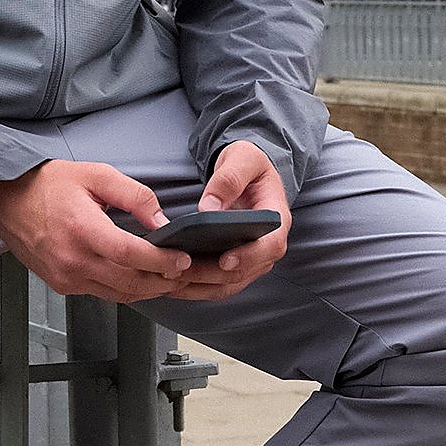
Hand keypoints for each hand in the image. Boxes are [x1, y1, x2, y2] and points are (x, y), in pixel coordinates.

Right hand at [0, 159, 194, 305]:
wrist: (5, 202)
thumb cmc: (47, 185)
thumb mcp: (94, 174)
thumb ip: (133, 194)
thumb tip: (161, 219)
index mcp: (81, 230)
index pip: (130, 255)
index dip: (161, 261)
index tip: (184, 259)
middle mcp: (73, 261)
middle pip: (131, 283)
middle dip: (166, 281)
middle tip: (191, 274)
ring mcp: (67, 278)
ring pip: (121, 295)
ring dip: (151, 290)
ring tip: (176, 280)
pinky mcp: (64, 286)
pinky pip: (105, 294)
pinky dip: (130, 291)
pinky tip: (147, 281)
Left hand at [164, 140, 290, 302]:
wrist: (248, 172)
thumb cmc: (249, 164)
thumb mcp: (243, 158)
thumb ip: (228, 179)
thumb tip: (208, 209)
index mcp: (277, 219)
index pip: (270, 245)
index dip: (249, 256)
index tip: (224, 261)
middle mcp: (267, 245)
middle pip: (243, 271)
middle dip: (210, 274)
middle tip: (177, 270)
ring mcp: (252, 259)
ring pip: (228, 284)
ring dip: (198, 286)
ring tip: (168, 279)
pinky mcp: (235, 264)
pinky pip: (217, 283)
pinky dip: (195, 286)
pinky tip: (171, 281)